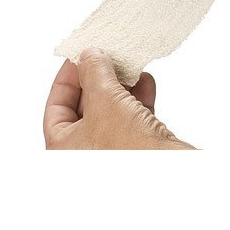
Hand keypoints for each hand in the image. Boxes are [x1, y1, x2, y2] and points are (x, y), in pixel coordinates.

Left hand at [43, 48, 193, 149]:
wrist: (174, 173)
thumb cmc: (130, 151)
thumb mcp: (105, 99)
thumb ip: (94, 71)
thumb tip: (90, 56)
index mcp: (65, 149)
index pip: (55, 108)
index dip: (66, 80)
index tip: (77, 58)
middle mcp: (86, 154)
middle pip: (85, 107)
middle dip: (98, 79)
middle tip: (105, 56)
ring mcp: (112, 152)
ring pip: (111, 110)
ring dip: (120, 86)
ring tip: (127, 65)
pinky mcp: (137, 150)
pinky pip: (132, 118)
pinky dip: (138, 98)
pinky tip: (145, 82)